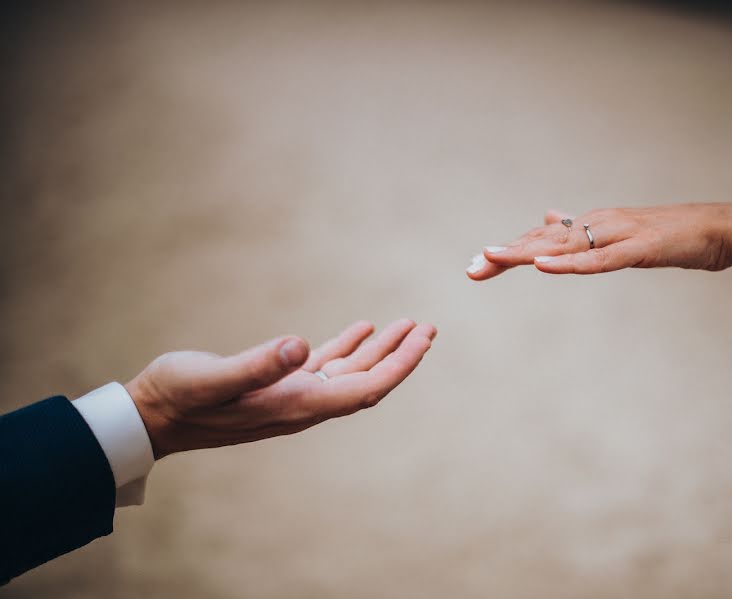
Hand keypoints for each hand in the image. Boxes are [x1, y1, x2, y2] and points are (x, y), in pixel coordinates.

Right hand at [125, 319, 436, 458]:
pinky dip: (347, 347)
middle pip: (367, 381)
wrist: (152, 415)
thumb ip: (256, 365)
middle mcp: (302, 403)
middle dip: (401, 356)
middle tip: (428, 328)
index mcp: (296, 404)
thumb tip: (300, 345)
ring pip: (349, 372)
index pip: (365, 389)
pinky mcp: (278, 384)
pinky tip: (361, 329)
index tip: (424, 339)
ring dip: (380, 349)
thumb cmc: (177, 397)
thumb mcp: (212, 378)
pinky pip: (324, 365)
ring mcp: (292, 394)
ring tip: (407, 325)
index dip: (399, 365)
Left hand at [466, 203, 731, 279]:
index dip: (510, 250)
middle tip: (470, 268)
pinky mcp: (638, 248)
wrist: (719, 227)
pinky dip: (570, 264)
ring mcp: (618, 233)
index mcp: (593, 224)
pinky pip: (598, 259)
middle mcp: (599, 223)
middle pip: (544, 240)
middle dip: (505, 254)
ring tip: (491, 258)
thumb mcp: (622, 236)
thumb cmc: (673, 235)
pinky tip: (544, 266)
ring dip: (526, 252)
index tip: (477, 264)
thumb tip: (551, 219)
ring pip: (564, 246)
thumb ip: (585, 234)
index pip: (543, 238)